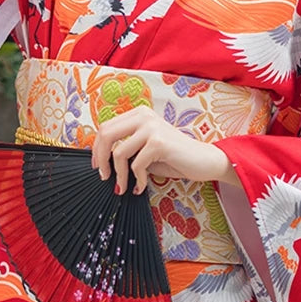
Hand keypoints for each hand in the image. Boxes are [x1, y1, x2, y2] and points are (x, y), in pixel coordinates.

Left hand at [91, 107, 238, 194]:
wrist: (204, 160)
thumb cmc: (173, 157)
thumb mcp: (145, 149)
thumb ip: (126, 148)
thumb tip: (101, 161)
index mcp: (138, 114)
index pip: (106, 127)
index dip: (97, 148)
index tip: (97, 165)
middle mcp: (143, 116)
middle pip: (106, 135)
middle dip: (101, 159)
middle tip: (104, 177)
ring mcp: (152, 127)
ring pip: (119, 153)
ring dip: (119, 176)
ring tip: (123, 187)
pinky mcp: (159, 142)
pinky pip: (137, 165)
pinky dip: (136, 180)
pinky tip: (141, 187)